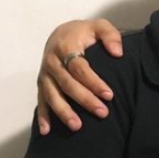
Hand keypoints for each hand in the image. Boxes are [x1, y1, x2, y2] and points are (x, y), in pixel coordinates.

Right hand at [37, 19, 122, 133]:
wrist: (61, 33)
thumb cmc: (84, 32)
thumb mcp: (99, 26)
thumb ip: (110, 36)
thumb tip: (118, 52)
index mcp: (65, 47)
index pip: (80, 69)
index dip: (94, 83)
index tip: (109, 95)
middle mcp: (52, 62)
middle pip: (68, 84)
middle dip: (85, 100)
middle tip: (102, 113)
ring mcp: (45, 74)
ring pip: (52, 95)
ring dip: (64, 112)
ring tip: (78, 127)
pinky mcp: (42, 83)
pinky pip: (40, 101)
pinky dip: (42, 116)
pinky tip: (47, 131)